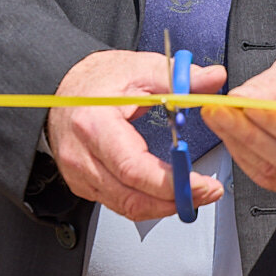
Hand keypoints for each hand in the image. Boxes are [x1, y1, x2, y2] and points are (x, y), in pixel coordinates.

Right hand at [47, 50, 225, 221]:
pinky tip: (166, 193)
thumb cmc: (96, 79)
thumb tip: (213, 78)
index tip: (203, 184)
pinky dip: (146, 203)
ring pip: (126, 207)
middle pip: (131, 197)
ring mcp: (79, 173)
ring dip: (164, 207)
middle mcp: (82, 155)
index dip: (172, 183)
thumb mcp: (139, 68)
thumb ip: (178, 78)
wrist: (62, 87)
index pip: (134, 168)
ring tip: (193, 193)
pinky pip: (118, 203)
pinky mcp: (82, 183)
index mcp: (94, 124)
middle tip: (206, 192)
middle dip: (175, 201)